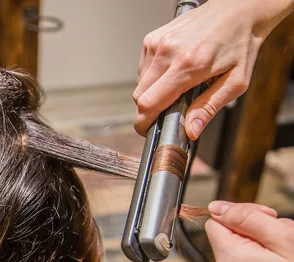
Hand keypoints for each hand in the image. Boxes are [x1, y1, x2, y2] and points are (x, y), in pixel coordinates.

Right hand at [133, 0, 292, 138]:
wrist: (239, 10)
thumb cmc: (241, 43)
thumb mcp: (235, 82)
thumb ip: (209, 107)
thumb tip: (191, 131)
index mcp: (188, 65)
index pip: (149, 102)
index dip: (145, 122)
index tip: (149, 131)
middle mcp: (167, 52)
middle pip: (139, 96)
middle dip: (149, 109)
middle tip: (167, 112)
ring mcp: (157, 43)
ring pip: (140, 83)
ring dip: (152, 92)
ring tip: (176, 87)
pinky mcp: (152, 38)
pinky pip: (143, 69)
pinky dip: (153, 77)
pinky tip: (172, 72)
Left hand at [205, 201, 293, 261]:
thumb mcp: (285, 238)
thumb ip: (246, 218)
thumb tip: (216, 207)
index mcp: (231, 261)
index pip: (215, 223)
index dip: (241, 216)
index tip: (267, 221)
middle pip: (227, 242)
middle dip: (252, 237)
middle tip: (282, 245)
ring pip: (236, 260)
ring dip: (256, 255)